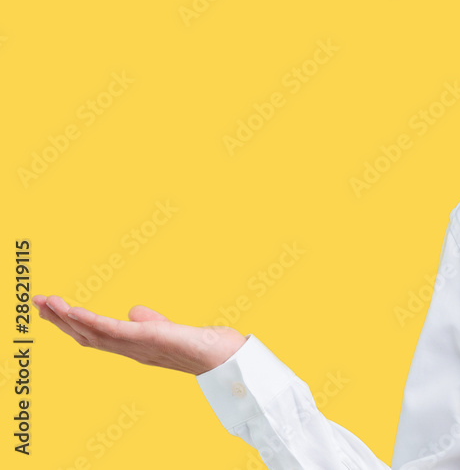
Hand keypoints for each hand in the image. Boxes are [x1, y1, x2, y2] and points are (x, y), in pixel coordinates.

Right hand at [32, 294, 246, 374]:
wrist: (223, 356)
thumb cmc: (199, 344)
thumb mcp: (166, 329)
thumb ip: (148, 321)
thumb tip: (133, 310)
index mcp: (132, 346)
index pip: (94, 335)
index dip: (71, 323)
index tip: (51, 307)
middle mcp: (130, 350)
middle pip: (86, 335)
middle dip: (60, 320)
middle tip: (37, 301)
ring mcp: (138, 346)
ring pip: (94, 333)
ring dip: (68, 318)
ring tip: (47, 302)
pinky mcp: (149, 339)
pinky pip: (114, 332)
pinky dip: (92, 321)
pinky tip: (75, 311)